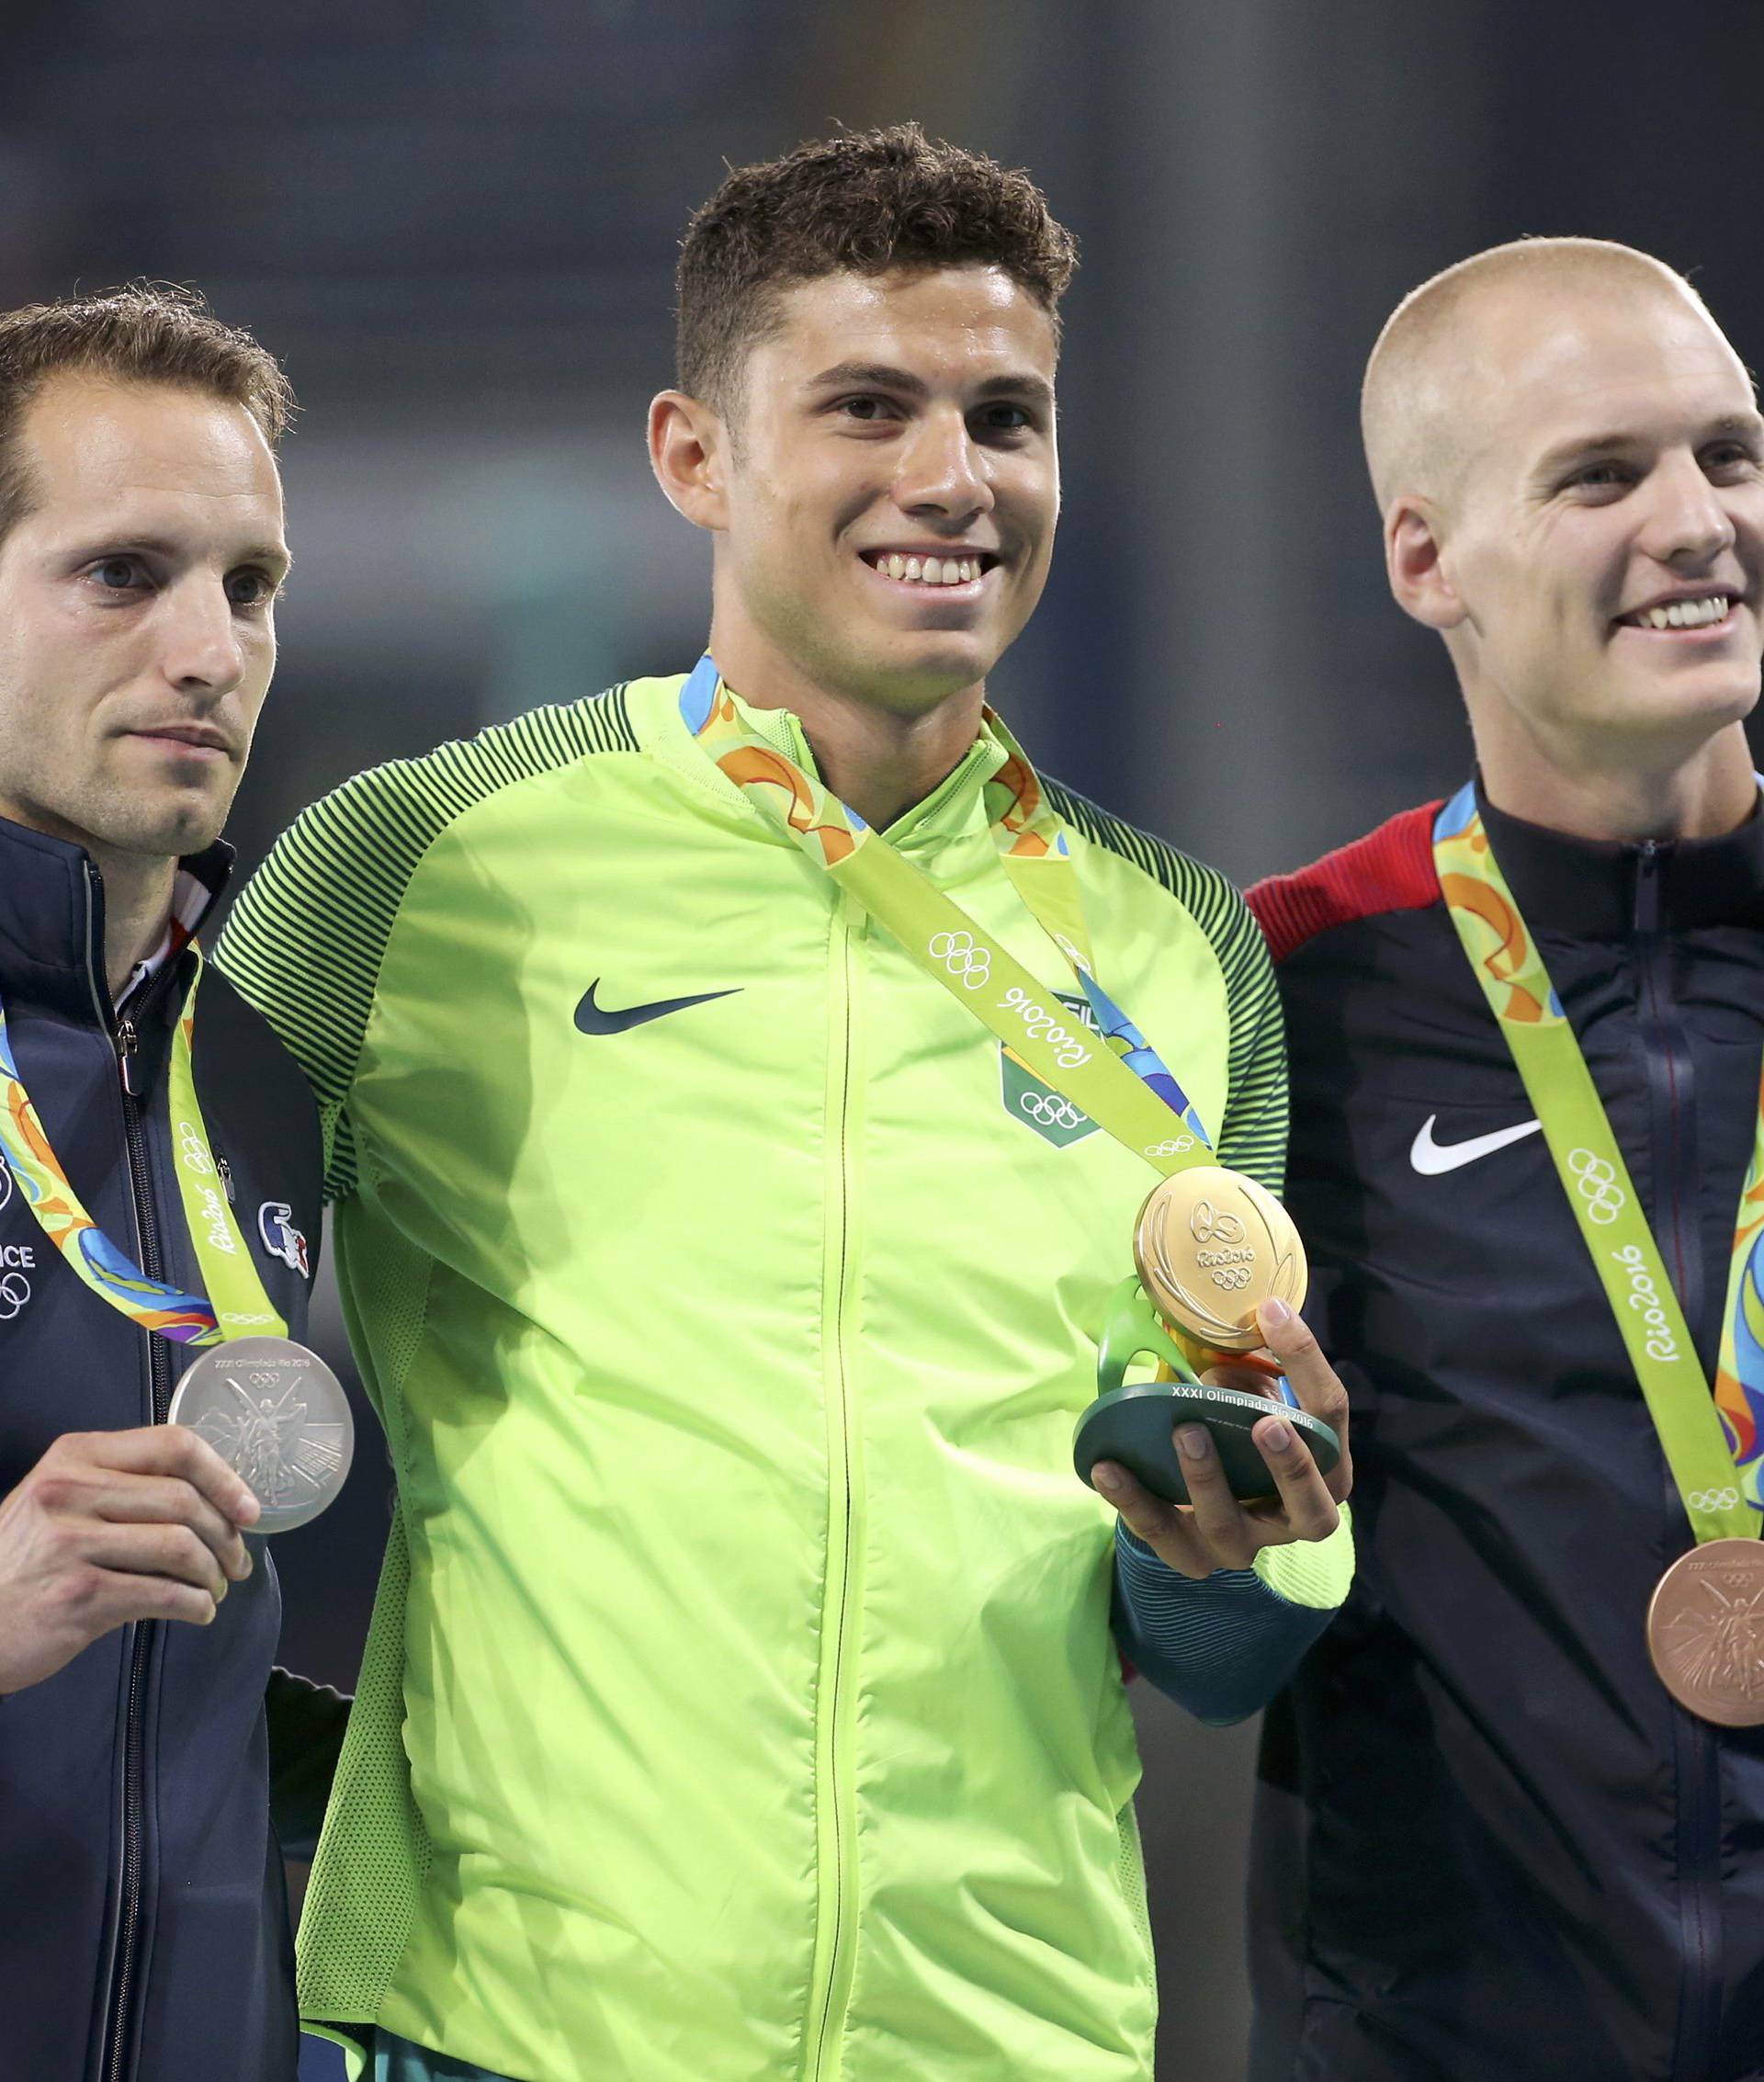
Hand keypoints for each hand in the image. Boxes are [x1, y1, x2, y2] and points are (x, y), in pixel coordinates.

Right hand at [0, 1426, 259, 1694]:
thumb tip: (212, 1498)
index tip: (249, 1508)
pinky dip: (195, 1605)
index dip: (224, 1476)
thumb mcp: (58, 1500)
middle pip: (184, 1499)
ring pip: (180, 1547)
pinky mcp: (77, 1597)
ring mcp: (70, 1544)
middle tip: (238, 1560)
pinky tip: (198, 1611)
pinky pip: (163, 1595)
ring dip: (214, 1573)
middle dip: (226, 1534)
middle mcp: (70, 1491)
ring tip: (217, 1587)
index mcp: (75, 1456)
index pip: (173, 1445)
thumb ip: (121, 1485)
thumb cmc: (25, 1559)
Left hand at [1091, 1297, 1352, 1580]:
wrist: (1198, 1502)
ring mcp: (1241, 1545)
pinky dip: (1133, 1501)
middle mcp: (1292, 1519)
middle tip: (1266, 1425)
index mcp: (1324, 1472)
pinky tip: (1108, 1467)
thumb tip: (1239, 1324)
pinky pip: (1162, 1535)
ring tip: (1185, 1432)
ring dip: (1208, 1480)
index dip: (1307, 1364)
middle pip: (1313, 1511)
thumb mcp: (1254, 1401)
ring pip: (1230, 1528)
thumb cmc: (1238, 1437)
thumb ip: (1252, 1374)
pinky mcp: (1190, 1557)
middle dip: (1291, 1469)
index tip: (1271, 1313)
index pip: (1329, 1422)